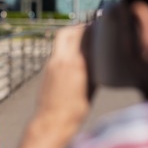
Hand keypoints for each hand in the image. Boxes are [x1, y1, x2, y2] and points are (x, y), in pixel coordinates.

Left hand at [11, 25, 90, 147]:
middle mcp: (62, 59)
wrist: (51, 121)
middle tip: (89, 28)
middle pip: (68, 32)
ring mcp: (52, 63)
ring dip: (71, 35)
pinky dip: (65, 46)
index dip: (92, 28)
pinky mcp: (47, 68)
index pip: (84, 36)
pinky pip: (56, 50)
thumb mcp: (91, 89)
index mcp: (76, 64)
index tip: (101, 26)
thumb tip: (100, 58)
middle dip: (79, 27)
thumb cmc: (75, 111)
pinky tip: (74, 53)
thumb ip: (95, 70)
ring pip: (60, 40)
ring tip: (82, 38)